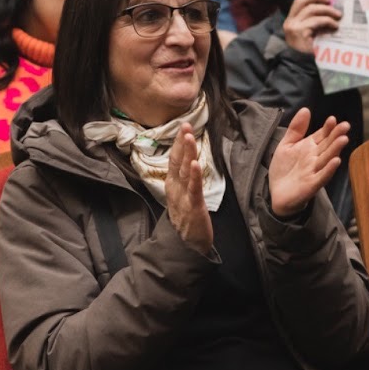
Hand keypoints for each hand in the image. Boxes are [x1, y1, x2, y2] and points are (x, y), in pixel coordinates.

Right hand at [165, 124, 212, 253]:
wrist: (187, 244)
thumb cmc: (186, 217)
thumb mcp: (181, 194)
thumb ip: (182, 177)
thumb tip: (186, 158)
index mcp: (172, 184)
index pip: (174, 159)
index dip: (178, 143)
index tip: (182, 127)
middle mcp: (175, 188)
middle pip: (177, 161)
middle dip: (181, 142)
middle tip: (185, 125)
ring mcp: (183, 197)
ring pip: (184, 172)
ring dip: (187, 153)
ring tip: (189, 138)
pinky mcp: (193, 207)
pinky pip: (194, 189)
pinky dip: (194, 176)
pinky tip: (195, 164)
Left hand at [267, 108, 349, 218]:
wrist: (276, 193)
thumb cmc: (284, 169)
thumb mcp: (287, 145)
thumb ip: (296, 128)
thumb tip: (306, 109)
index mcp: (310, 147)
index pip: (322, 135)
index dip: (328, 128)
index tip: (333, 119)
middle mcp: (315, 158)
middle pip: (328, 145)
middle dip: (336, 135)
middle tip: (345, 126)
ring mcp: (314, 171)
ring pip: (327, 158)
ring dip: (335, 149)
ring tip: (343, 139)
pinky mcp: (311, 185)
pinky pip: (322, 176)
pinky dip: (328, 169)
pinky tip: (336, 161)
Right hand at [282, 0, 341, 53]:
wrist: (303, 68)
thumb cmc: (310, 52)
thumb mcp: (311, 33)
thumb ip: (315, 21)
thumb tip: (330, 9)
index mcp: (290, 21)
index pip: (299, 1)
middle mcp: (289, 22)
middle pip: (303, 1)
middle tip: (333, 5)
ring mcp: (293, 27)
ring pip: (311, 9)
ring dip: (328, 11)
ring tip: (338, 16)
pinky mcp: (300, 32)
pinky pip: (317, 21)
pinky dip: (328, 21)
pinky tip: (335, 26)